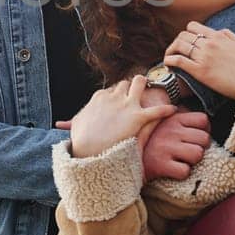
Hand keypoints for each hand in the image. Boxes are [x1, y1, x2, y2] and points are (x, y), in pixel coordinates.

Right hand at [58, 75, 175, 158]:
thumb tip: (61, 124)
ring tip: (156, 91)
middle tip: (140, 94)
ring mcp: (126, 105)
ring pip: (140, 83)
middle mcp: (113, 97)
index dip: (118, 94)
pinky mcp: (138, 117)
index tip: (122, 99)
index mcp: (99, 98)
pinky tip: (172, 110)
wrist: (89, 151)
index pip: (111, 89)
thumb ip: (74, 122)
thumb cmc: (81, 142)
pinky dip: (165, 109)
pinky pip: (157, 109)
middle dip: (133, 87)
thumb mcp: (76, 127)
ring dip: (147, 86)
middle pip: (126, 83)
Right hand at [139, 109, 211, 181]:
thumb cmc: (147, 138)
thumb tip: (200, 120)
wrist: (121, 151)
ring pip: (198, 154)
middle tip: (189, 150)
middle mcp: (172, 131)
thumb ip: (179, 117)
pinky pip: (185, 171)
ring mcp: (167, 148)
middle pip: (204, 139)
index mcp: (174, 118)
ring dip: (192, 160)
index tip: (194, 137)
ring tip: (182, 159)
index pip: (203, 120)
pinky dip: (181, 172)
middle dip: (200, 146)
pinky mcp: (161, 165)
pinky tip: (173, 169)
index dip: (203, 130)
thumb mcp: (161, 120)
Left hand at [163, 22, 234, 99]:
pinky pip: (179, 61)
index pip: (192, 26)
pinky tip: (167, 63)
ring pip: (179, 46)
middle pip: (182, 35)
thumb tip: (217, 31)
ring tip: (169, 57)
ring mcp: (203, 57)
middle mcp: (208, 44)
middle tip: (175, 51)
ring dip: (171, 50)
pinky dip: (170, 60)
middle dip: (177, 42)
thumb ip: (228, 35)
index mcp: (217, 36)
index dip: (186, 33)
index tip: (185, 42)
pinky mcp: (200, 71)